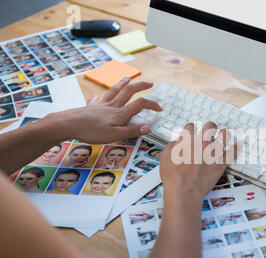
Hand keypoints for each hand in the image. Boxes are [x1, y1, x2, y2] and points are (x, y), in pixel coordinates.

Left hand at [47, 76, 161, 143]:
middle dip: (141, 86)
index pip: (140, 105)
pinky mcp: (90, 107)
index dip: (152, 105)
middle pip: (129, 92)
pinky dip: (98, 97)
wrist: (68, 124)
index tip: (160, 108)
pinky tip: (97, 95)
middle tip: (150, 83)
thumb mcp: (114, 135)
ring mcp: (100, 105)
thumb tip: (148, 127)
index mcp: (119, 114)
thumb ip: (131, 131)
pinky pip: (96, 99)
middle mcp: (112, 106)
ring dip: (123, 83)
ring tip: (128, 77)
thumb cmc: (91, 131)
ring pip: (114, 91)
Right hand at [159, 122, 239, 201]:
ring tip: (224, 134)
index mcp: (187, 140)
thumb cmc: (173, 176)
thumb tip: (176, 143)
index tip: (191, 131)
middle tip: (209, 130)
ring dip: (224, 134)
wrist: (184, 190)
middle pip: (210, 126)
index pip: (190, 127)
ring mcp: (213, 152)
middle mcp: (202, 143)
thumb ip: (172, 146)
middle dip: (209, 127)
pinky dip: (236, 148)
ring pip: (224, 136)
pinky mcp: (221, 163)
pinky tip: (239, 144)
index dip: (190, 129)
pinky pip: (232, 153)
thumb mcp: (165, 157)